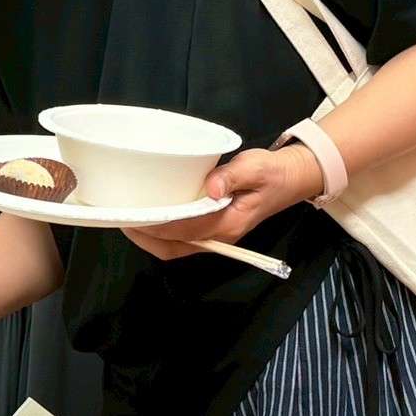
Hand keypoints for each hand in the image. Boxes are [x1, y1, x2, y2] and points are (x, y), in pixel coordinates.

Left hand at [124, 145, 320, 262]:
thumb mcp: (256, 166)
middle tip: (124, 220)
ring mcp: (216, 235)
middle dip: (147, 239)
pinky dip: (163, 234)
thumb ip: (232, 176)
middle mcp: (220, 235)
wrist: (291, 179)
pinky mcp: (213, 228)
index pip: (186, 230)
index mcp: (228, 223)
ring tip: (130, 220)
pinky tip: (150, 217)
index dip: (159, 226)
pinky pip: (183, 239)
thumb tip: (210, 187)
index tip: (136, 216)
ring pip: (176, 247)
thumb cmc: (272, 171)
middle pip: (175, 248)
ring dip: (151, 239)